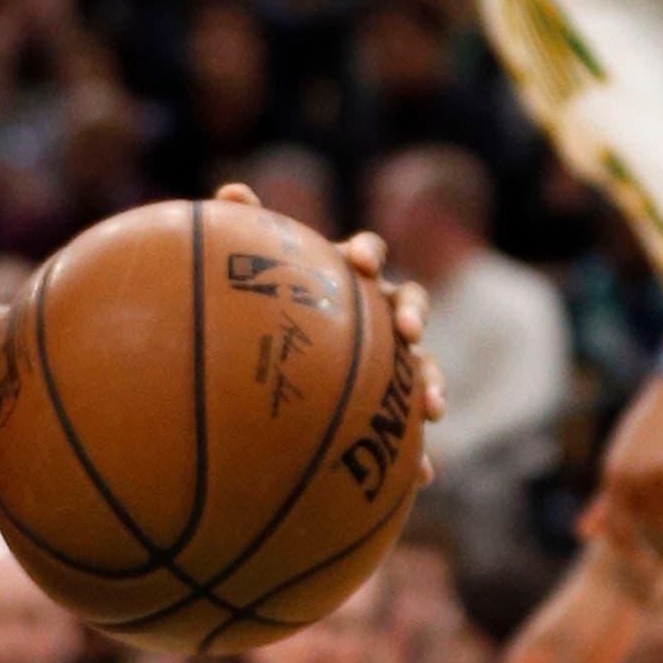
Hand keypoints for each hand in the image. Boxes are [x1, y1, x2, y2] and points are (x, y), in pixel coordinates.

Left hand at [210, 184, 448, 431]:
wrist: (269, 387)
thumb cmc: (265, 318)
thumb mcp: (253, 280)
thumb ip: (244, 231)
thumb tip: (230, 185)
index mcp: (341, 282)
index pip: (365, 258)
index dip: (368, 256)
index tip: (359, 264)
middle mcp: (374, 316)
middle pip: (407, 303)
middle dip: (411, 313)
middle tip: (404, 328)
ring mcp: (389, 361)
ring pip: (422, 366)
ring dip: (431, 380)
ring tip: (432, 406)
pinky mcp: (390, 409)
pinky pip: (410, 431)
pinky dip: (418, 453)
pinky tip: (423, 477)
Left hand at [587, 359, 662, 565]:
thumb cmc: (651, 427)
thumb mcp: (619, 459)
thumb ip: (604, 499)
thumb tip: (583, 532)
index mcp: (616, 473)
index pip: (620, 529)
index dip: (632, 553)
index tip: (644, 566)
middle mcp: (642, 474)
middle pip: (653, 528)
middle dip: (662, 546)